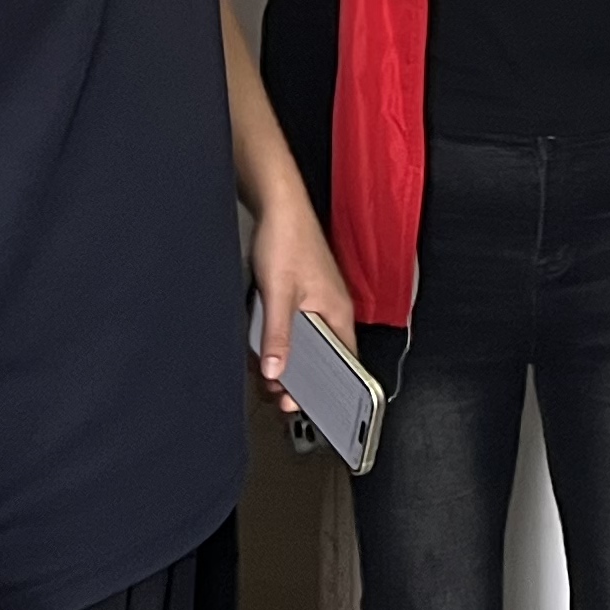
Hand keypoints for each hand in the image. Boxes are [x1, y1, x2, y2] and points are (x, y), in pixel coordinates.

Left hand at [250, 196, 358, 415]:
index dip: (327, 389)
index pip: (344, 363)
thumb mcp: (278, 294)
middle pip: (322, 357)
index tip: (304, 404)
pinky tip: (265, 345)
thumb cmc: (288, 238)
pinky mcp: (303, 295)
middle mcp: (333, 309)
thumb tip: (277, 370)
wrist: (277, 205)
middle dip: (299, 377)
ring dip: (287, 359)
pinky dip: (281, 339)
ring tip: (267, 373)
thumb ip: (278, 336)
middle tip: (277, 393)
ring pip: (306, 343)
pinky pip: (296, 327)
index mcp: (338, 312)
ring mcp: (318, 302)